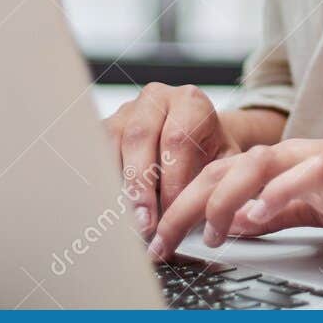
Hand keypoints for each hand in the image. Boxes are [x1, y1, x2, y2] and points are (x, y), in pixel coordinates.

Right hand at [104, 84, 250, 239]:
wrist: (197, 140)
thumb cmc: (212, 154)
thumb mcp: (227, 166)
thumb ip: (220, 185)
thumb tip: (212, 216)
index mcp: (191, 102)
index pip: (177, 139)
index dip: (173, 181)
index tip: (173, 215)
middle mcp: (155, 98)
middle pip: (139, 137)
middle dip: (140, 186)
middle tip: (144, 224)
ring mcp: (126, 110)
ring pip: (112, 143)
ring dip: (116, 186)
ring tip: (125, 221)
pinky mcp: (106, 126)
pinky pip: (95, 152)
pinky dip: (101, 182)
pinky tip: (110, 208)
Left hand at [147, 136, 322, 260]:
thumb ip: (283, 209)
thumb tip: (238, 224)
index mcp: (290, 164)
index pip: (223, 175)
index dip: (184, 202)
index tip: (158, 237)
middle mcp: (300, 155)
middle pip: (226, 169)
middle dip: (183, 204)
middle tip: (157, 242)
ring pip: (256, 165)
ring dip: (219, 198)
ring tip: (199, 234)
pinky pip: (304, 176)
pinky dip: (275, 195)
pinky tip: (253, 218)